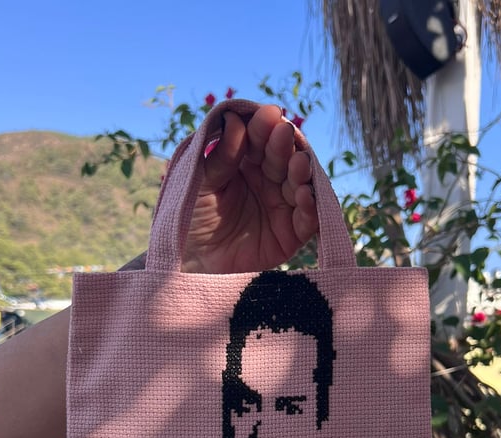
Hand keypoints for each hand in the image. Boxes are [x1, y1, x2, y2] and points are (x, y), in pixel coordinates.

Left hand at [181, 104, 317, 273]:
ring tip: (298, 163)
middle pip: (283, 158)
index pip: (261, 139)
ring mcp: (283, 207)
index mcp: (248, 164)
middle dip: (284, 145)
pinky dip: (311, 207)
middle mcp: (270, 181)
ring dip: (301, 172)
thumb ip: (220, 156)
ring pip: (299, 184)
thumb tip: (234, 118)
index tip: (269, 114)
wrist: (190, 261)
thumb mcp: (201, 182)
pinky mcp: (291, 235)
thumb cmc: (192, 217)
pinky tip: (304, 195)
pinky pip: (307, 220)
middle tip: (283, 133)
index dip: (265, 126)